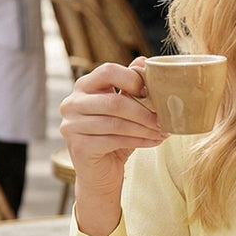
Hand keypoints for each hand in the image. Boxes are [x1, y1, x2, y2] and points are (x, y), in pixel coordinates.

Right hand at [61, 60, 166, 235]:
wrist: (100, 174)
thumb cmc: (114, 137)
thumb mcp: (124, 109)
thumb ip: (130, 87)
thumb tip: (144, 61)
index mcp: (83, 86)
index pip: (108, 70)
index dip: (132, 79)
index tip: (151, 92)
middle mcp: (71, 103)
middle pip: (113, 101)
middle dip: (143, 111)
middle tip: (165, 119)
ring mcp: (71, 125)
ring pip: (116, 123)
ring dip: (144, 128)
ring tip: (163, 132)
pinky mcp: (78, 146)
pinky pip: (114, 140)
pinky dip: (139, 141)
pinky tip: (154, 142)